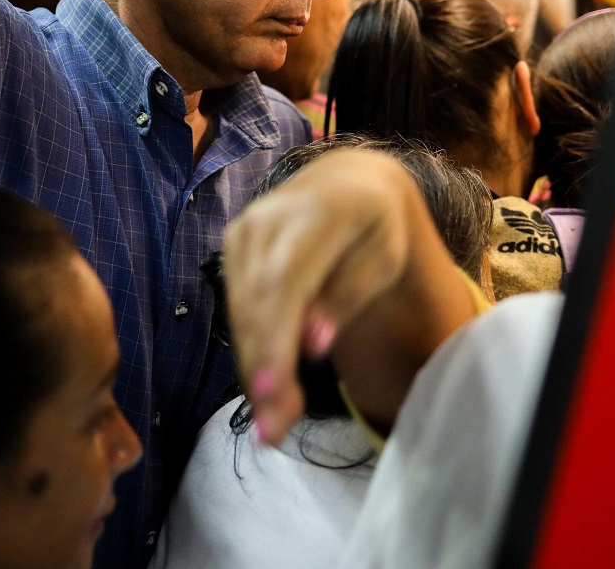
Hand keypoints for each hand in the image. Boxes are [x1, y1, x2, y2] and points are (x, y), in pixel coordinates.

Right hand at [222, 149, 465, 444]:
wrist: (345, 183)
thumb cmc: (374, 228)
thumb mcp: (383, 259)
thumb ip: (349, 298)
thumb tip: (314, 346)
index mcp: (321, 212)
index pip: (288, 282)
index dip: (276, 338)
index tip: (272, 393)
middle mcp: (271, 215)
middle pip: (258, 302)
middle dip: (264, 369)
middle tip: (275, 431)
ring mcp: (245, 227)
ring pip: (241, 309)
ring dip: (254, 368)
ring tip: (273, 423)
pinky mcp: (232, 243)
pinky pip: (236, 305)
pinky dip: (251, 348)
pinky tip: (266, 385)